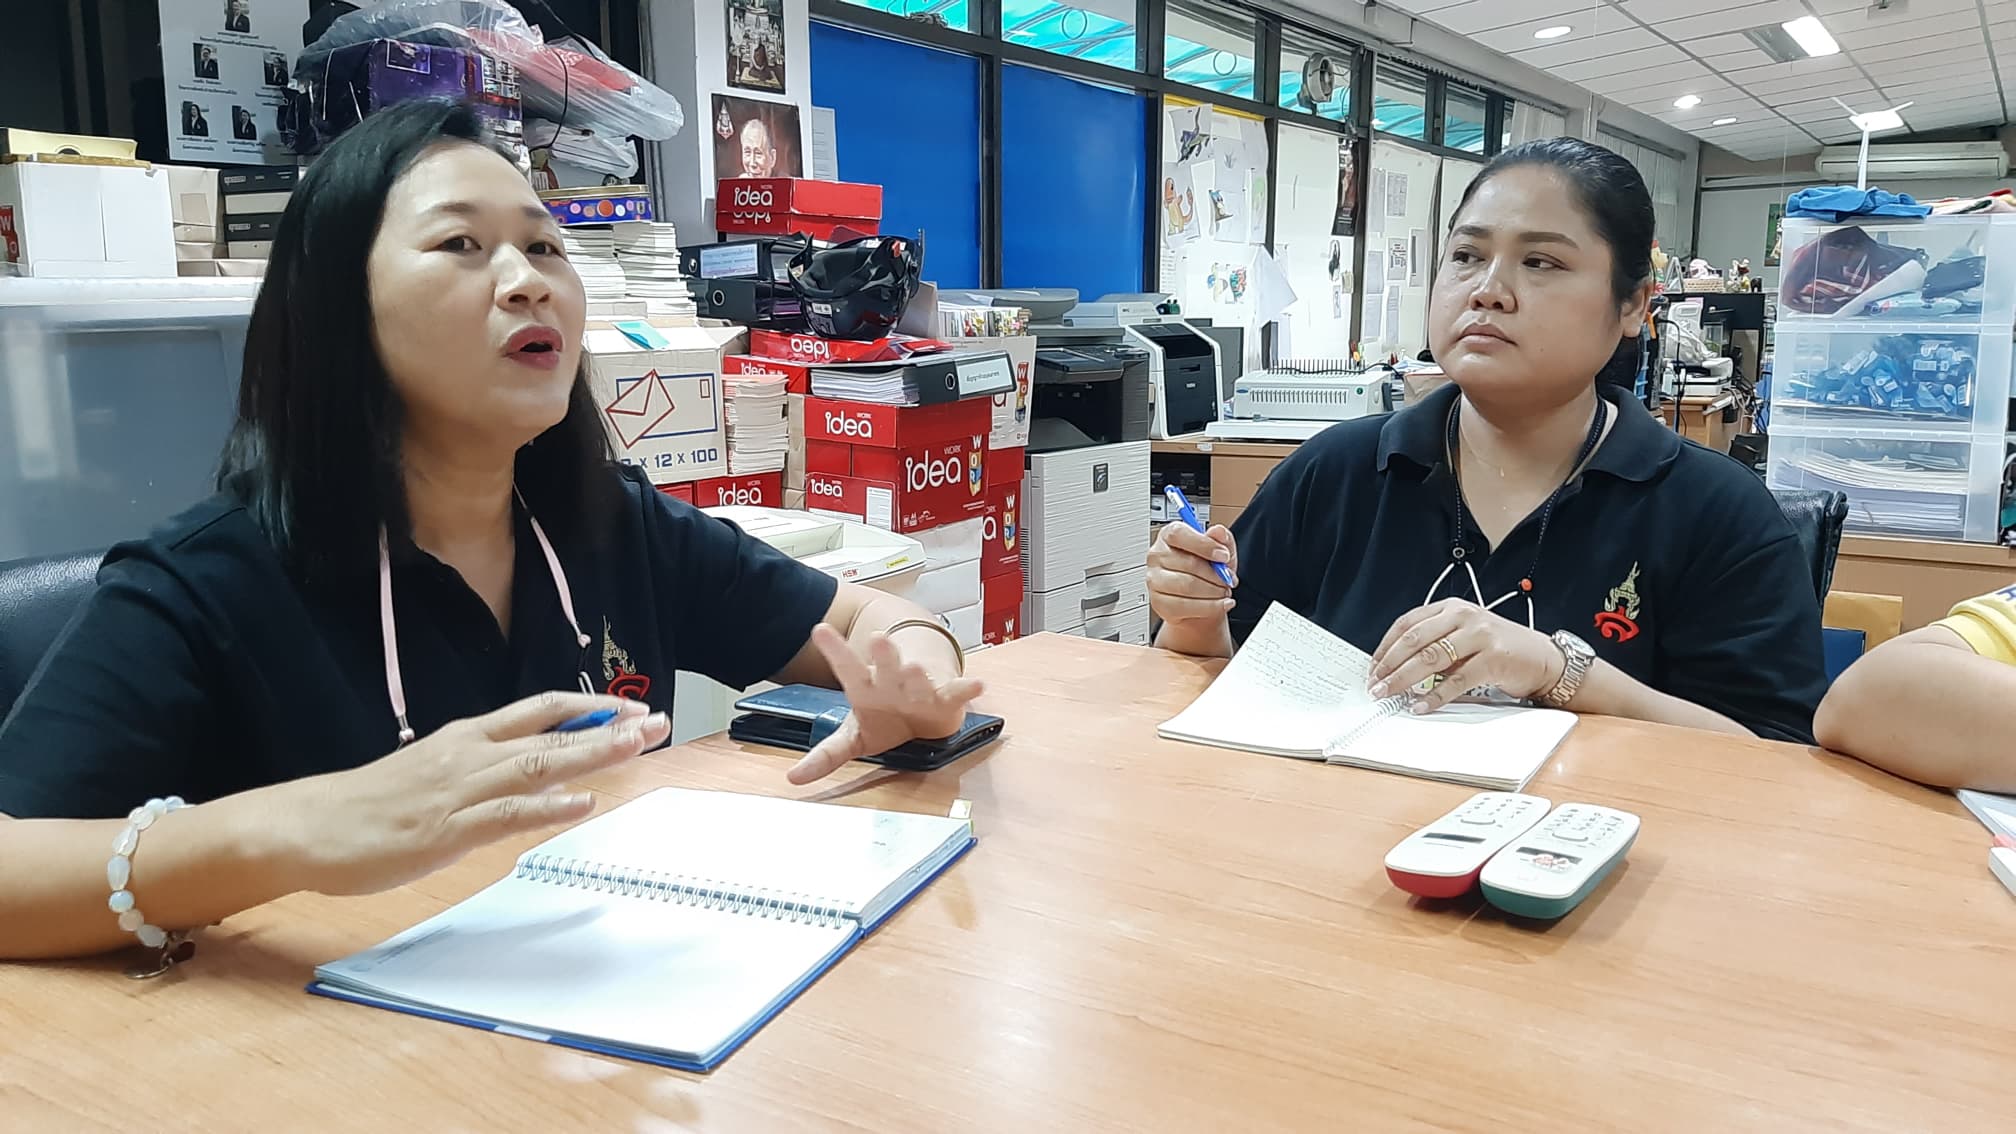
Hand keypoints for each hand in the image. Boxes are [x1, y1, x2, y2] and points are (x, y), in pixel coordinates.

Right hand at [285, 693, 668, 895]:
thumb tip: (544, 776)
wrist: (307, 827)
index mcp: (467, 738)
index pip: (539, 710)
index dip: (588, 707)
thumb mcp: (436, 775)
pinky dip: (548, 808)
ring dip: (591, 755)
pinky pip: (506, 815)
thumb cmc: (371, 805)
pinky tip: (583, 802)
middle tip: (658, 721)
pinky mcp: (446, 830)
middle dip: (608, 728)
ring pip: (537, 766)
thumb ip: (489, 773)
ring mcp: (459, 791)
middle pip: (550, 734)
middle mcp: (469, 755)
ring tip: (636, 746)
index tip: (632, 708)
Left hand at [786, 624, 984, 784]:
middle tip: (877, 638)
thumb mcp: (854, 736)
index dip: (835, 649)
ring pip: (918, 676)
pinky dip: (967, 689)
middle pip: (886, 663)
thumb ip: (826, 755)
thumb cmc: (886, 718)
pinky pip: (957, 692)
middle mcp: (892, 680)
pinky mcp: (946, 697)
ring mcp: (920, 686)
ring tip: (915, 669)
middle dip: (883, 652)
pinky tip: (977, 684)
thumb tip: (792, 779)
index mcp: (866, 685)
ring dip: (917, 674)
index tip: (820, 629)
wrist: (922, 710)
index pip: (846, 665)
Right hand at [1146, 521, 1237, 625]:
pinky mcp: (1158, 602)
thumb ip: (1221, 539)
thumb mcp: (1219, 550)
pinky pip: (1186, 605)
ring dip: (1214, 591)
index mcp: (1169, 536)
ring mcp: (1155, 580)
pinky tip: (1220, 603)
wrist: (1200, 598)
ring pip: (1188, 586)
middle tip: (1229, 579)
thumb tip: (1218, 532)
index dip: (1204, 545)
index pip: (1179, 534)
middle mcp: (1157, 555)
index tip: (1224, 556)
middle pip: (1188, 563)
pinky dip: (1210, 607)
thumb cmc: (1206, 571)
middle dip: (1216, 574)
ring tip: (1224, 592)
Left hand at [1368, 599, 1564, 713]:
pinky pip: (1455, 681)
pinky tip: (1420, 706)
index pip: (1407, 623)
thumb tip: (1395, 667)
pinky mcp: (1493, 659)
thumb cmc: (1499, 648)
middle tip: (1375, 684)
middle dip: (1389, 665)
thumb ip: (1434, 643)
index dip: (1385, 647)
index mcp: (1451, 608)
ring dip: (1404, 679)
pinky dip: (1434, 696)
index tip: (1372, 668)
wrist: (1542, 658)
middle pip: (1414, 640)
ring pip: (1431, 658)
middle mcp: (1464, 616)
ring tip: (1389, 694)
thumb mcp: (1463, 636)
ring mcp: (1480, 635)